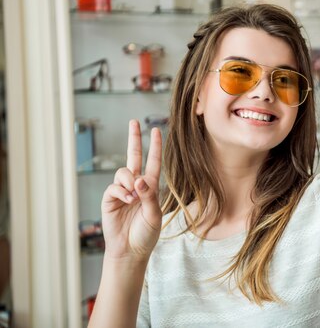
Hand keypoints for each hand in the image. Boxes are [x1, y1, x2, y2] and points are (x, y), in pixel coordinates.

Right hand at [101, 120, 161, 260]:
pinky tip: (126, 201)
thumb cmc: (146, 234)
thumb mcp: (154, 214)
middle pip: (134, 156)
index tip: (156, 130)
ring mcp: (122, 191)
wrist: (130, 250)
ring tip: (132, 198)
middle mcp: (136, 185)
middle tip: (134, 121)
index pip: (153, 162)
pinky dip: (121, 192)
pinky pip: (114, 187)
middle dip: (134, 139)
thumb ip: (149, 195)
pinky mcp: (110, 199)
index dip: (155, 146)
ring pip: (123, 172)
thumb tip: (139, 179)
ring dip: (128, 181)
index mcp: (151, 186)